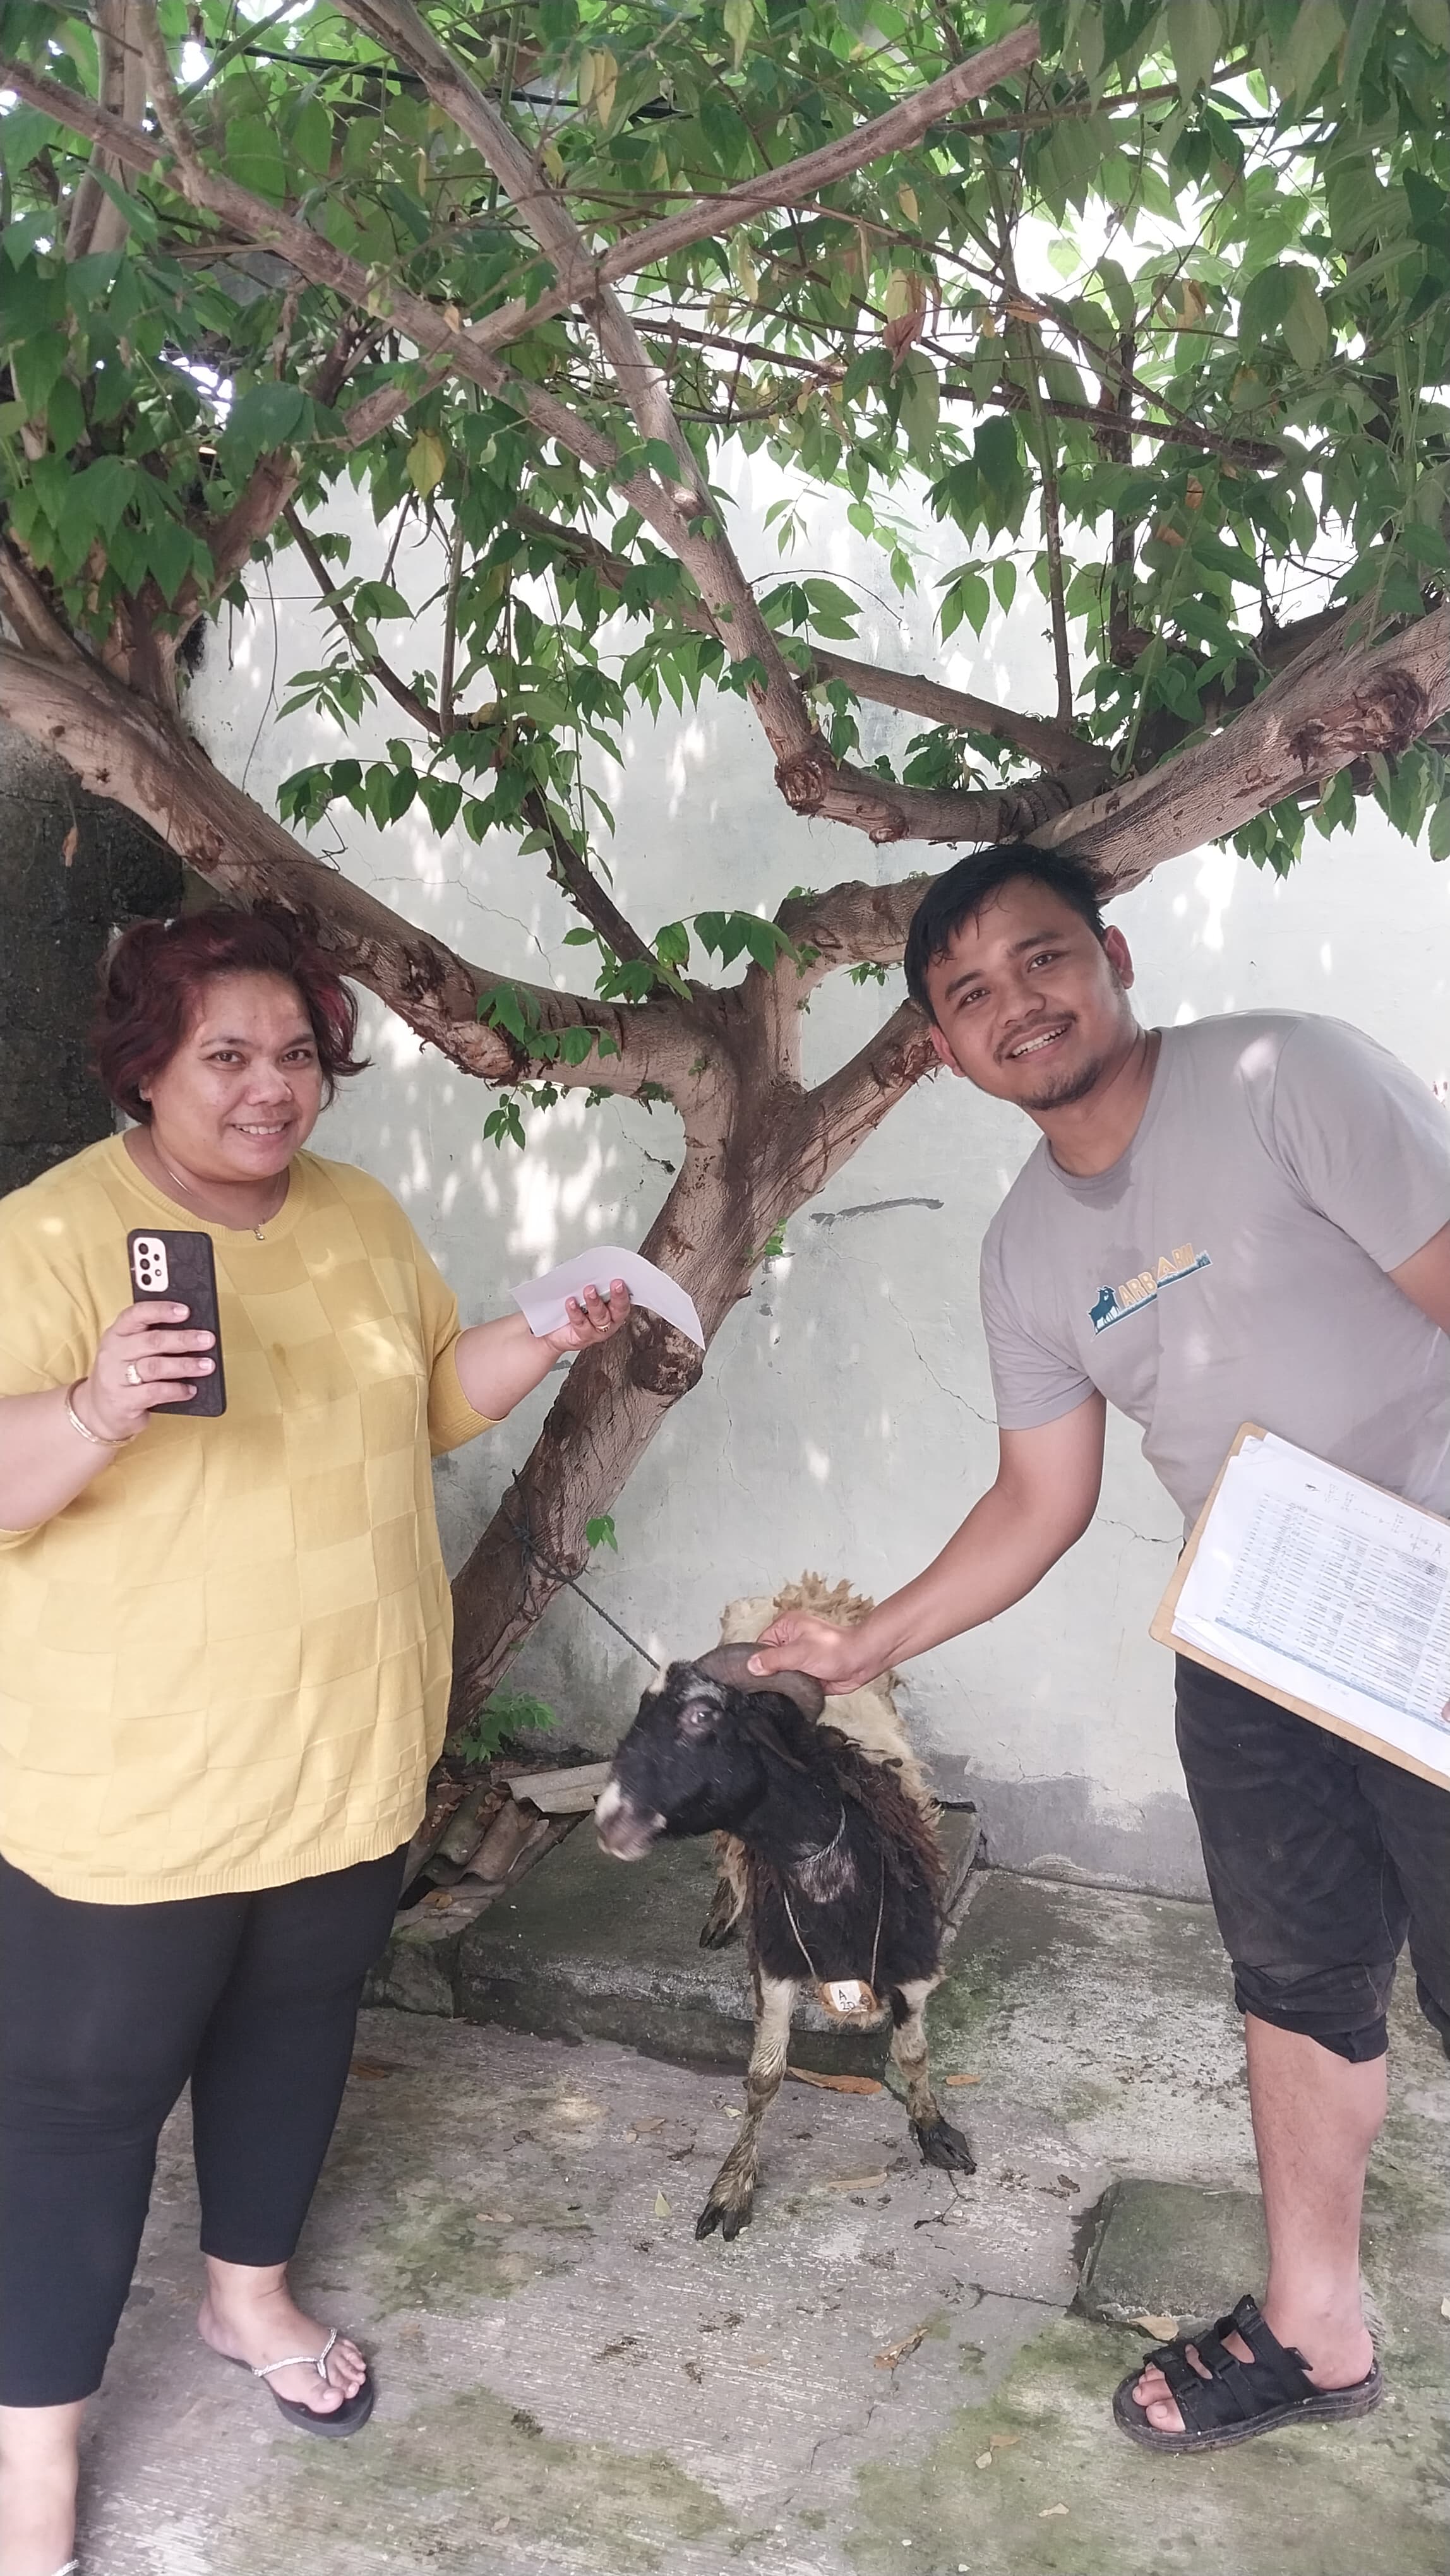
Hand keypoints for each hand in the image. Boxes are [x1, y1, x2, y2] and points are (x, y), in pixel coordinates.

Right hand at [75, 1301, 216, 1441]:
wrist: (99, 1411)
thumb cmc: (124, 1374)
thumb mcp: (130, 1351)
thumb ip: (153, 1339)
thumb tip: (193, 1331)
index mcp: (116, 1333)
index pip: (136, 1314)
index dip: (161, 1310)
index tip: (186, 1310)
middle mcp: (112, 1353)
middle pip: (151, 1341)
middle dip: (183, 1339)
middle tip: (208, 1339)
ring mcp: (115, 1378)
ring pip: (154, 1367)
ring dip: (185, 1365)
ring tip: (207, 1365)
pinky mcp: (122, 1402)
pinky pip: (154, 1393)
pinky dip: (176, 1390)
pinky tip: (191, 1389)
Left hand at [542, 1279, 630, 1356]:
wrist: (554, 1333)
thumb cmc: (573, 1310)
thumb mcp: (583, 1294)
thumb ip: (593, 1285)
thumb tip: (593, 1269)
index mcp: (612, 1309)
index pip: (624, 1300)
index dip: (624, 1292)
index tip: (620, 1281)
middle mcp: (608, 1321)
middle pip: (617, 1310)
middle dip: (618, 1297)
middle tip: (615, 1284)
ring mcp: (596, 1331)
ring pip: (600, 1317)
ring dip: (595, 1302)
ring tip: (589, 1290)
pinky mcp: (582, 1337)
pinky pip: (581, 1324)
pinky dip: (576, 1312)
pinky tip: (571, 1303)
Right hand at [747, 1612, 882, 1697]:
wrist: (862, 1662)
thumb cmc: (836, 1649)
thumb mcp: (799, 1653)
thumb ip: (773, 1660)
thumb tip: (751, 1665)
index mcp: (785, 1627)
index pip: (760, 1645)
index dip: (758, 1661)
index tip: (755, 1676)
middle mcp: (790, 1641)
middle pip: (769, 1661)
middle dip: (770, 1674)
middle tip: (770, 1685)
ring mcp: (798, 1658)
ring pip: (780, 1674)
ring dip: (782, 1683)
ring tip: (784, 1689)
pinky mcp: (806, 1673)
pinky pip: (791, 1683)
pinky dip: (791, 1689)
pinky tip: (791, 1694)